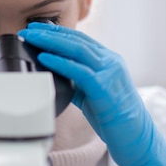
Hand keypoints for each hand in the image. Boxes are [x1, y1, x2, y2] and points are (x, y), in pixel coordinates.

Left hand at [18, 23, 165, 165]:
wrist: (136, 138)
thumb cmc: (114, 117)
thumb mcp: (92, 92)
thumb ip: (77, 80)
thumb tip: (54, 74)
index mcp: (108, 60)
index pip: (80, 39)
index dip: (57, 31)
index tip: (37, 28)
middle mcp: (110, 62)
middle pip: (76, 40)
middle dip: (50, 32)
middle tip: (29, 29)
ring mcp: (109, 73)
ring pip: (77, 49)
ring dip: (50, 42)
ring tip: (32, 38)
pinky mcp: (104, 87)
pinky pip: (78, 71)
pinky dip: (59, 62)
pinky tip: (44, 57)